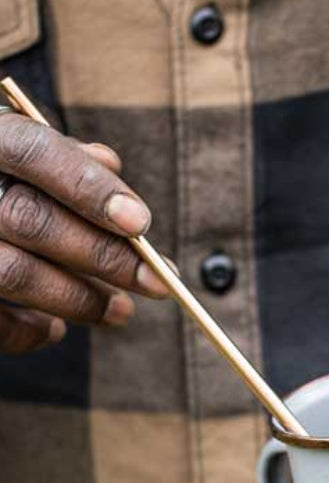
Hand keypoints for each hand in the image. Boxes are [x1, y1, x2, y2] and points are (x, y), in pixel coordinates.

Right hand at [0, 112, 167, 353]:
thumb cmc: (1, 180)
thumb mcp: (21, 152)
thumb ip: (66, 157)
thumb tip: (108, 163)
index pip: (32, 151)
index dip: (89, 187)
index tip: (141, 224)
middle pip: (33, 221)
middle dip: (105, 257)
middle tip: (159, 283)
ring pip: (15, 273)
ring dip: (80, 300)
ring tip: (120, 311)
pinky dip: (27, 331)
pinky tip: (54, 329)